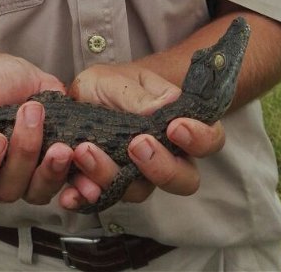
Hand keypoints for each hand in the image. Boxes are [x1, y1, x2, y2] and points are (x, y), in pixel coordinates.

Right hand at [0, 54, 72, 209]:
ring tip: (61, 144)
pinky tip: (81, 158)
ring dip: (51, 170)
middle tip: (31, 115)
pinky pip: (67, 188)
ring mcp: (26, 182)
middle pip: (6, 190)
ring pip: (37, 192)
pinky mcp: (54, 174)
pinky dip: (78, 179)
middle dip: (22, 156)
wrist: (20, 78)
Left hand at [58, 64, 224, 209]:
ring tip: (85, 151)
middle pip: (184, 180)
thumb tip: (161, 107)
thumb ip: (139, 96)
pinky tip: (70, 191)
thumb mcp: (121, 81)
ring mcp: (138, 177)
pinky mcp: (109, 187)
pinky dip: (84, 197)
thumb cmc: (113, 86)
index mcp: (182, 127)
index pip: (209, 140)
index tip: (175, 127)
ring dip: (112, 176)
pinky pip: (101, 200)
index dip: (199, 139)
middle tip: (137, 145)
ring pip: (139, 191)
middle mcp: (167, 158)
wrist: (83, 97)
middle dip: (162, 168)